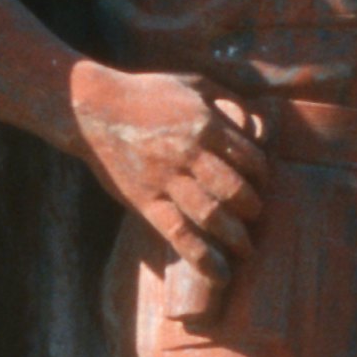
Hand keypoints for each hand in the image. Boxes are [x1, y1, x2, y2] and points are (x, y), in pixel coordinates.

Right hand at [69, 64, 274, 278]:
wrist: (94, 109)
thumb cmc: (146, 93)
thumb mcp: (192, 83)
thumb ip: (228, 98)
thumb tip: (260, 117)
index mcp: (206, 124)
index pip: (250, 159)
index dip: (263, 176)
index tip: (262, 186)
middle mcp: (190, 153)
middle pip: (235, 189)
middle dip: (253, 208)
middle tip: (256, 217)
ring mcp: (166, 179)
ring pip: (212, 215)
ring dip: (236, 237)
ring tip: (246, 250)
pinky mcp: (145, 201)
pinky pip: (179, 234)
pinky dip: (202, 256)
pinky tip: (220, 273)